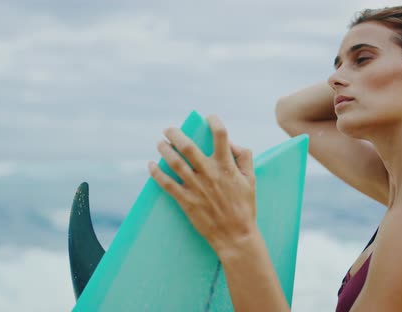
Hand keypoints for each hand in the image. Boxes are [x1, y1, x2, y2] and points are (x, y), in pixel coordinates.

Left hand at [148, 114, 257, 255]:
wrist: (236, 236)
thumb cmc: (245, 207)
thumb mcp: (251, 179)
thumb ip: (244, 157)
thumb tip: (231, 143)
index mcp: (226, 166)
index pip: (221, 135)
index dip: (214, 122)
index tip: (208, 118)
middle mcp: (209, 173)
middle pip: (188, 146)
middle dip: (175, 134)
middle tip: (168, 129)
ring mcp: (196, 187)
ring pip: (174, 162)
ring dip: (164, 150)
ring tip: (159, 143)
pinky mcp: (186, 201)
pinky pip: (167, 184)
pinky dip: (156, 173)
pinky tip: (150, 165)